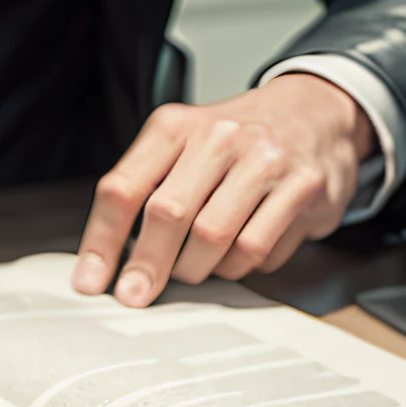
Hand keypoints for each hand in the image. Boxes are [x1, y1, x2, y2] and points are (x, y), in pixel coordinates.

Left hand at [71, 76, 375, 306]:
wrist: (314, 112)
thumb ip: (147, 187)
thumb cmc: (238, 140)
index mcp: (176, 126)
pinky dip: (242, 265)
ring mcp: (264, 160)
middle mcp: (219, 136)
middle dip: (148, 265)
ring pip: (214, 238)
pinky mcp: (302, 188)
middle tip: (137, 294)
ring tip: (198, 263)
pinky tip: (240, 251)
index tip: (91, 281)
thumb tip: (108, 256)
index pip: (124, 186)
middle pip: (168, 214)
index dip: (102, 241)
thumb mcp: (185, 143)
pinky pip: (258, 249)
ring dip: (198, 267)